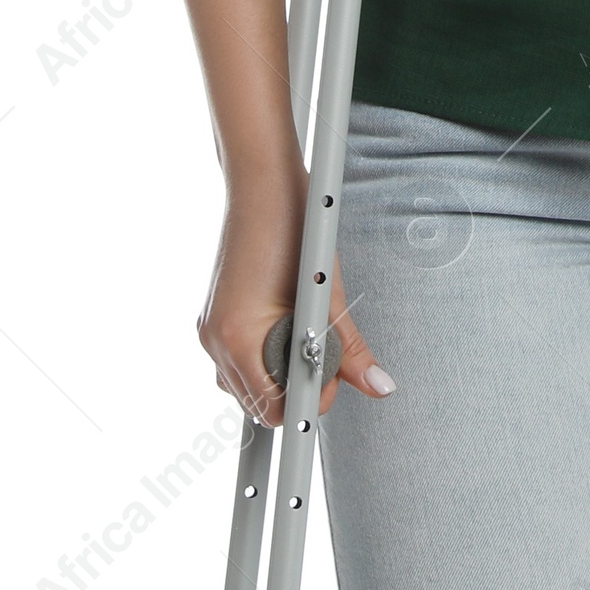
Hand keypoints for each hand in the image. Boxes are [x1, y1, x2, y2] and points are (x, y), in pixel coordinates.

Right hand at [197, 164, 394, 426]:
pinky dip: (264, 349)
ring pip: (246, 381)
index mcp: (238, 338)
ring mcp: (210, 329)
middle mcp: (215, 340)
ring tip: (305, 328)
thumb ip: (349, 348)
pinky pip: (238, 356)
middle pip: (257, 400)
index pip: (271, 409)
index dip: (307, 400)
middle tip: (323, 347)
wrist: (263, 181)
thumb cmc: (295, 226)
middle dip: (294, 385)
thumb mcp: (328, 293)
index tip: (329, 379)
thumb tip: (379, 386)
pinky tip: (286, 320)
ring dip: (279, 367)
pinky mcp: (213, 316)